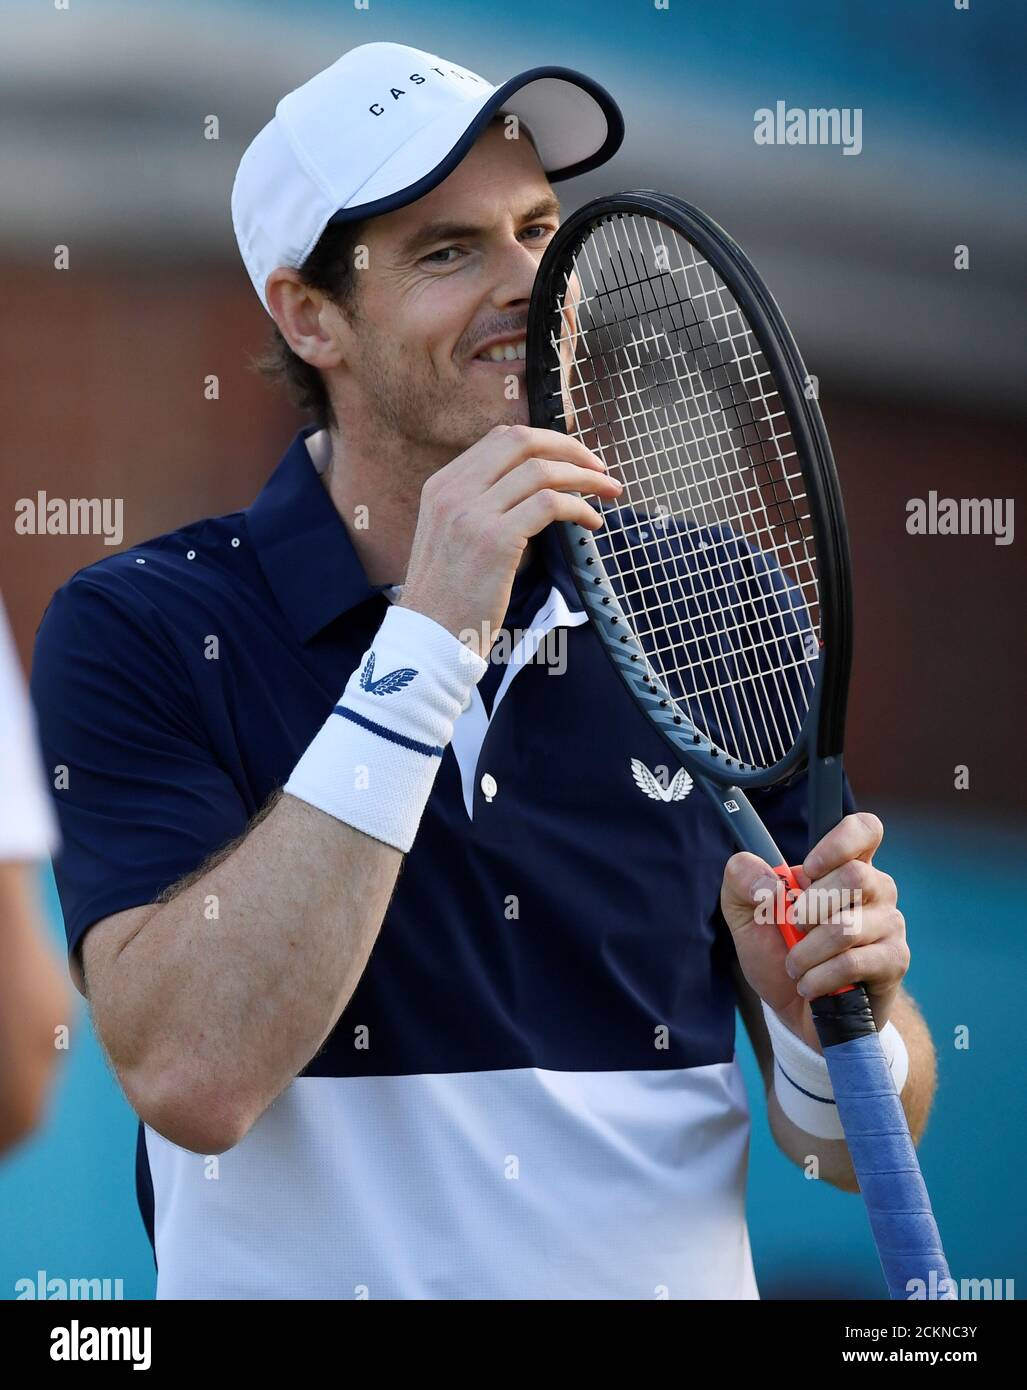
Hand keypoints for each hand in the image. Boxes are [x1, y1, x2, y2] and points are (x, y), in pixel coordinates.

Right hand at [398, 424, 621, 657]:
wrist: (429, 637)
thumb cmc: (448, 596)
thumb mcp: (450, 537)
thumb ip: (479, 507)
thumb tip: (532, 492)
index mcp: (441, 486)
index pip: (500, 439)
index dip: (544, 442)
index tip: (572, 458)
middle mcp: (453, 491)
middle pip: (522, 441)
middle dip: (570, 447)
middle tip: (599, 466)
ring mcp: (472, 513)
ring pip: (541, 470)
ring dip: (585, 477)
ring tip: (608, 492)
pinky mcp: (495, 540)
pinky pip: (550, 504)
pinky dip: (580, 508)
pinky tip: (592, 522)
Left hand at [720, 811, 909, 1051]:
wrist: (797, 1013)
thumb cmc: (778, 954)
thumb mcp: (746, 915)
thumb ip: (741, 881)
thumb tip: (765, 879)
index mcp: (844, 866)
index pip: (865, 829)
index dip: (840, 841)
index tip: (808, 868)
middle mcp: (876, 888)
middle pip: (854, 876)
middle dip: (808, 909)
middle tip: (794, 928)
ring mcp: (889, 924)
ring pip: (846, 926)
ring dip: (806, 952)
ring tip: (796, 966)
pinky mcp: (894, 960)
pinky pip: (852, 961)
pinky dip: (818, 977)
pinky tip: (810, 985)